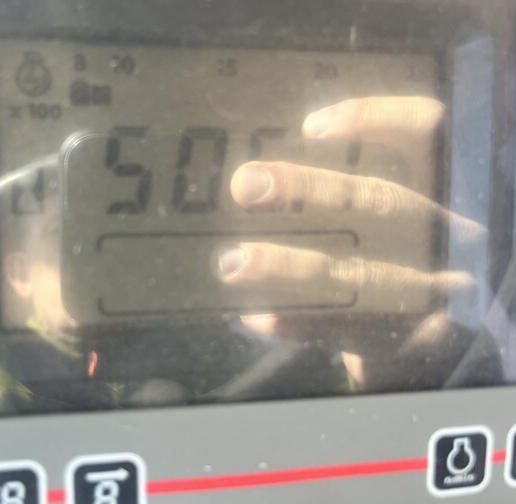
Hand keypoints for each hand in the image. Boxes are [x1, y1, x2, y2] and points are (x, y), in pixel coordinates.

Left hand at [218, 96, 487, 390]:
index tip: (309, 127)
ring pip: (359, 277)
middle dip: (309, 191)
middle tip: (246, 185)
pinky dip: (295, 323)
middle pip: (382, 204)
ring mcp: (434, 293)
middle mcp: (446, 236)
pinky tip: (254, 316)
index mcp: (445, 192)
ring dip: (288, 267)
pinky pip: (345, 331)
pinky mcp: (413, 341)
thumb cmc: (404, 260)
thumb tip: (263, 176)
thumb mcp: (397, 219)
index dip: (375, 120)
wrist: (449, 332)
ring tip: (234, 261)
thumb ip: (352, 193)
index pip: (427, 135)